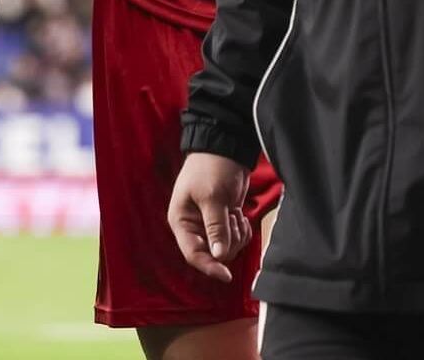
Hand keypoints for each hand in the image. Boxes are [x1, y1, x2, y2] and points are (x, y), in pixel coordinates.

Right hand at [168, 152, 254, 281]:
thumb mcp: (212, 197)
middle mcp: (194, 227)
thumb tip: (219, 256)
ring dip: (236, 236)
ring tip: (236, 214)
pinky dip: (242, 231)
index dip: (209, 267)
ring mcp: (209, 225)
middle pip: (212, 254)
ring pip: (226, 248)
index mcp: (182, 222)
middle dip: (228, 242)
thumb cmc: (212, 168)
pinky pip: (235, 238)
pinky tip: (241, 215)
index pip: (193, 254)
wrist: (226, 148)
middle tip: (234, 220)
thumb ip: (216, 227)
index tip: (226, 275)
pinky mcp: (224, 221)